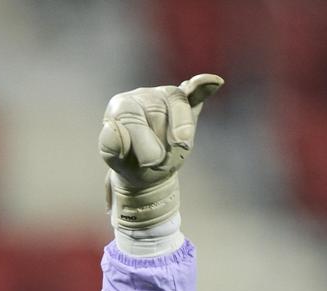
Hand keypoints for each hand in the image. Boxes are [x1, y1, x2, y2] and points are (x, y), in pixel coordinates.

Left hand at [99, 75, 222, 235]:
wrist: (146, 172)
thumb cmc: (130, 164)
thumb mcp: (116, 162)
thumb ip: (112, 146)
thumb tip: (112, 128)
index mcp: (121, 107)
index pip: (134, 114)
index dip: (145, 138)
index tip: (151, 161)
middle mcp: (142, 96)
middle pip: (158, 108)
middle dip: (164, 140)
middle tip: (161, 163)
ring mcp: (164, 97)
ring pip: (178, 103)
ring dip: (181, 128)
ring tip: (180, 147)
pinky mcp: (185, 103)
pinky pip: (195, 92)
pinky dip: (203, 87)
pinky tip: (214, 82)